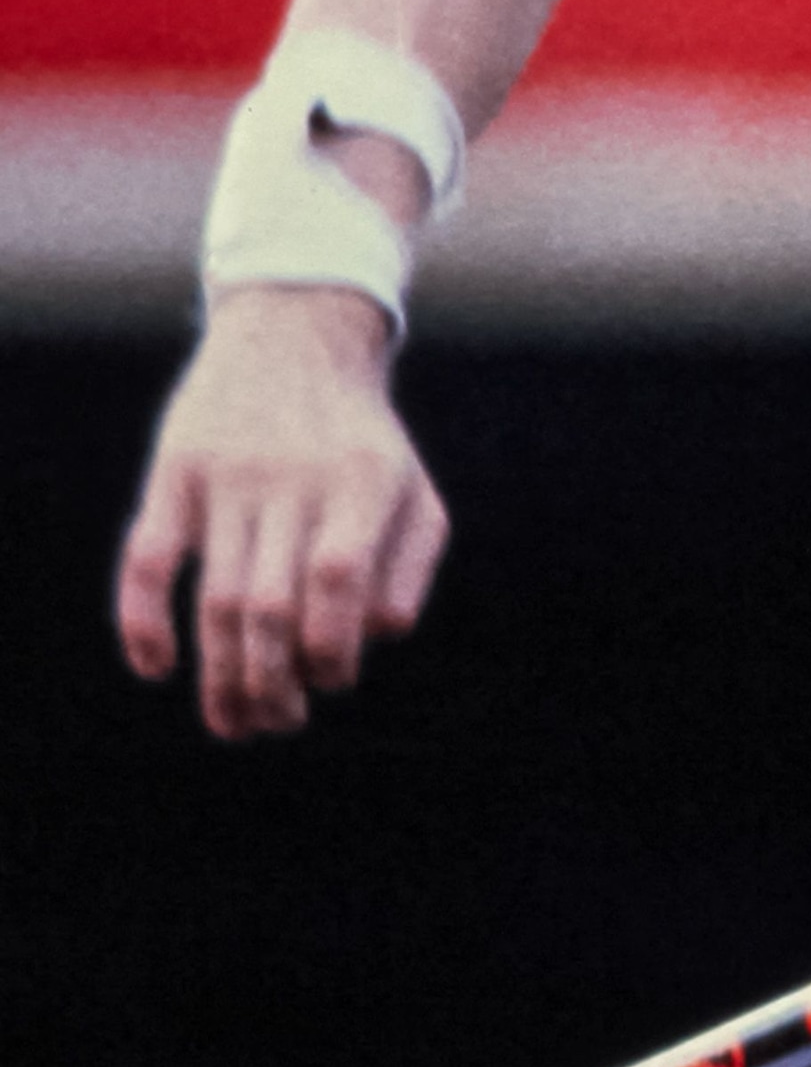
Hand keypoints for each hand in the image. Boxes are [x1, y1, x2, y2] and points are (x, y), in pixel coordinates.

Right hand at [117, 286, 451, 740]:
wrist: (295, 341)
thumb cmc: (363, 441)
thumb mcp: (414, 492)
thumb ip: (407, 568)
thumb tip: (376, 638)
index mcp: (363, 486)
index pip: (338, 581)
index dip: (330, 647)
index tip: (330, 682)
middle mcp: (293, 482)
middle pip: (270, 604)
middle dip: (272, 681)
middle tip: (275, 724)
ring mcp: (227, 478)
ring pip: (214, 595)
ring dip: (219, 672)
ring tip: (232, 722)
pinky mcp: (173, 474)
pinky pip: (146, 555)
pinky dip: (141, 616)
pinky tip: (156, 666)